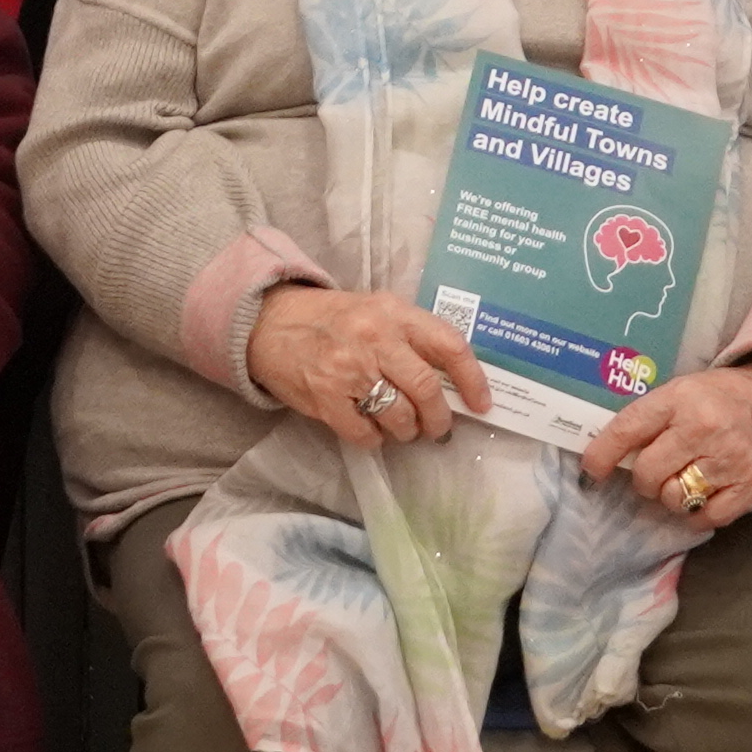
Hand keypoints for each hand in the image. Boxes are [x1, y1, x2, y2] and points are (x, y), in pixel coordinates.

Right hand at [246, 285, 488, 449]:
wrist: (270, 323)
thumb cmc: (332, 319)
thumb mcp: (376, 311)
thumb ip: (410, 338)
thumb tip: (451, 382)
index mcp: (394, 313)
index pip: (449, 345)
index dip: (472, 379)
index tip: (482, 404)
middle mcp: (375, 338)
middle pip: (426, 389)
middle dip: (438, 419)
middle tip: (438, 429)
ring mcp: (349, 370)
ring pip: (399, 416)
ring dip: (407, 431)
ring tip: (402, 429)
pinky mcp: (325, 398)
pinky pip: (365, 434)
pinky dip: (375, 439)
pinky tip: (370, 430)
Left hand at [577, 359, 751, 530]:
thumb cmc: (729, 396)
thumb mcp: (688, 389)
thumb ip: (654, 417)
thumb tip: (612, 452)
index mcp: (681, 398)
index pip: (628, 429)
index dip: (602, 454)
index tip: (591, 470)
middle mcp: (702, 429)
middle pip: (648, 473)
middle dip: (643, 479)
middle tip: (653, 474)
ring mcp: (728, 461)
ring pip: (674, 498)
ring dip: (670, 497)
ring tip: (682, 482)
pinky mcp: (751, 488)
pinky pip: (706, 517)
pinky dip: (698, 513)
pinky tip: (703, 497)